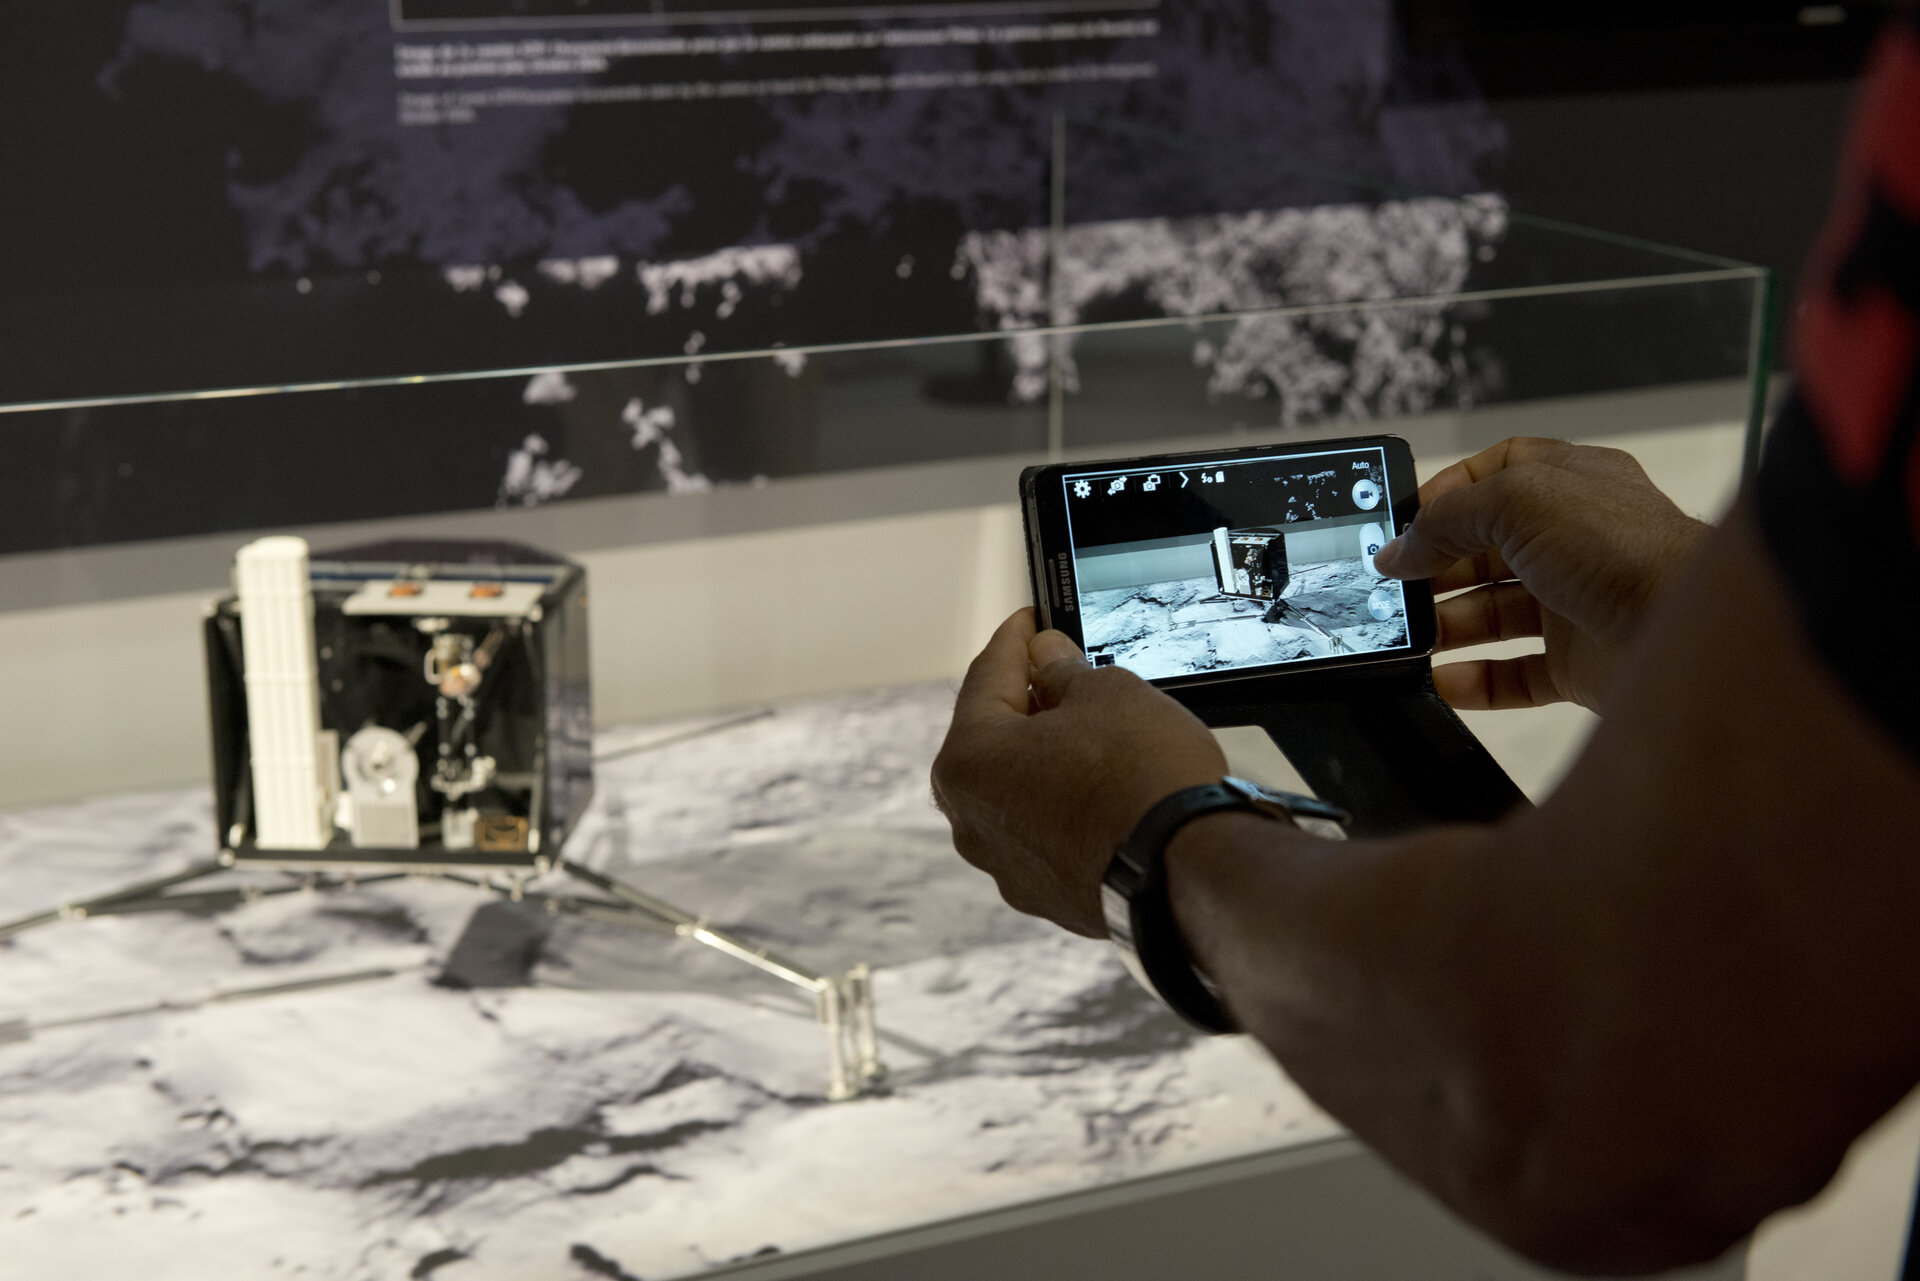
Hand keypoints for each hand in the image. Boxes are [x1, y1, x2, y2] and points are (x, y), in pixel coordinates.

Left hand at [931, 609, 1227, 936]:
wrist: (1189, 871)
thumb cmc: (1144, 782)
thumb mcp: (1107, 693)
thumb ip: (1062, 670)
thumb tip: (1047, 659)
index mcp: (968, 761)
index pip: (986, 677)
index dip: (1016, 640)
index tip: (1031, 623)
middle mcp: (971, 820)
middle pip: (994, 739)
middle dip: (1028, 700)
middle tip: (1060, 668)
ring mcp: (1006, 865)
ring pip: (1020, 790)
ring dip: (1048, 757)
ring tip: (1093, 730)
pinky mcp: (1046, 895)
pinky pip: (1047, 832)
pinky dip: (1067, 805)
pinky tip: (1103, 786)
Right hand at [1372, 437, 1707, 711]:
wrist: (1686, 633)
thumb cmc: (1625, 550)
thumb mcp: (1520, 500)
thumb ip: (1448, 519)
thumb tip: (1400, 549)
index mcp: (1570, 485)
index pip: (1498, 475)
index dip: (1448, 494)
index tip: (1405, 523)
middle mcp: (1574, 541)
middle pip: (1486, 550)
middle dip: (1436, 567)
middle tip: (1395, 588)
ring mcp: (1577, 603)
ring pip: (1496, 613)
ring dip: (1447, 625)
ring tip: (1410, 636)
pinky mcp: (1581, 663)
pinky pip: (1516, 675)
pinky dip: (1477, 680)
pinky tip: (1446, 679)